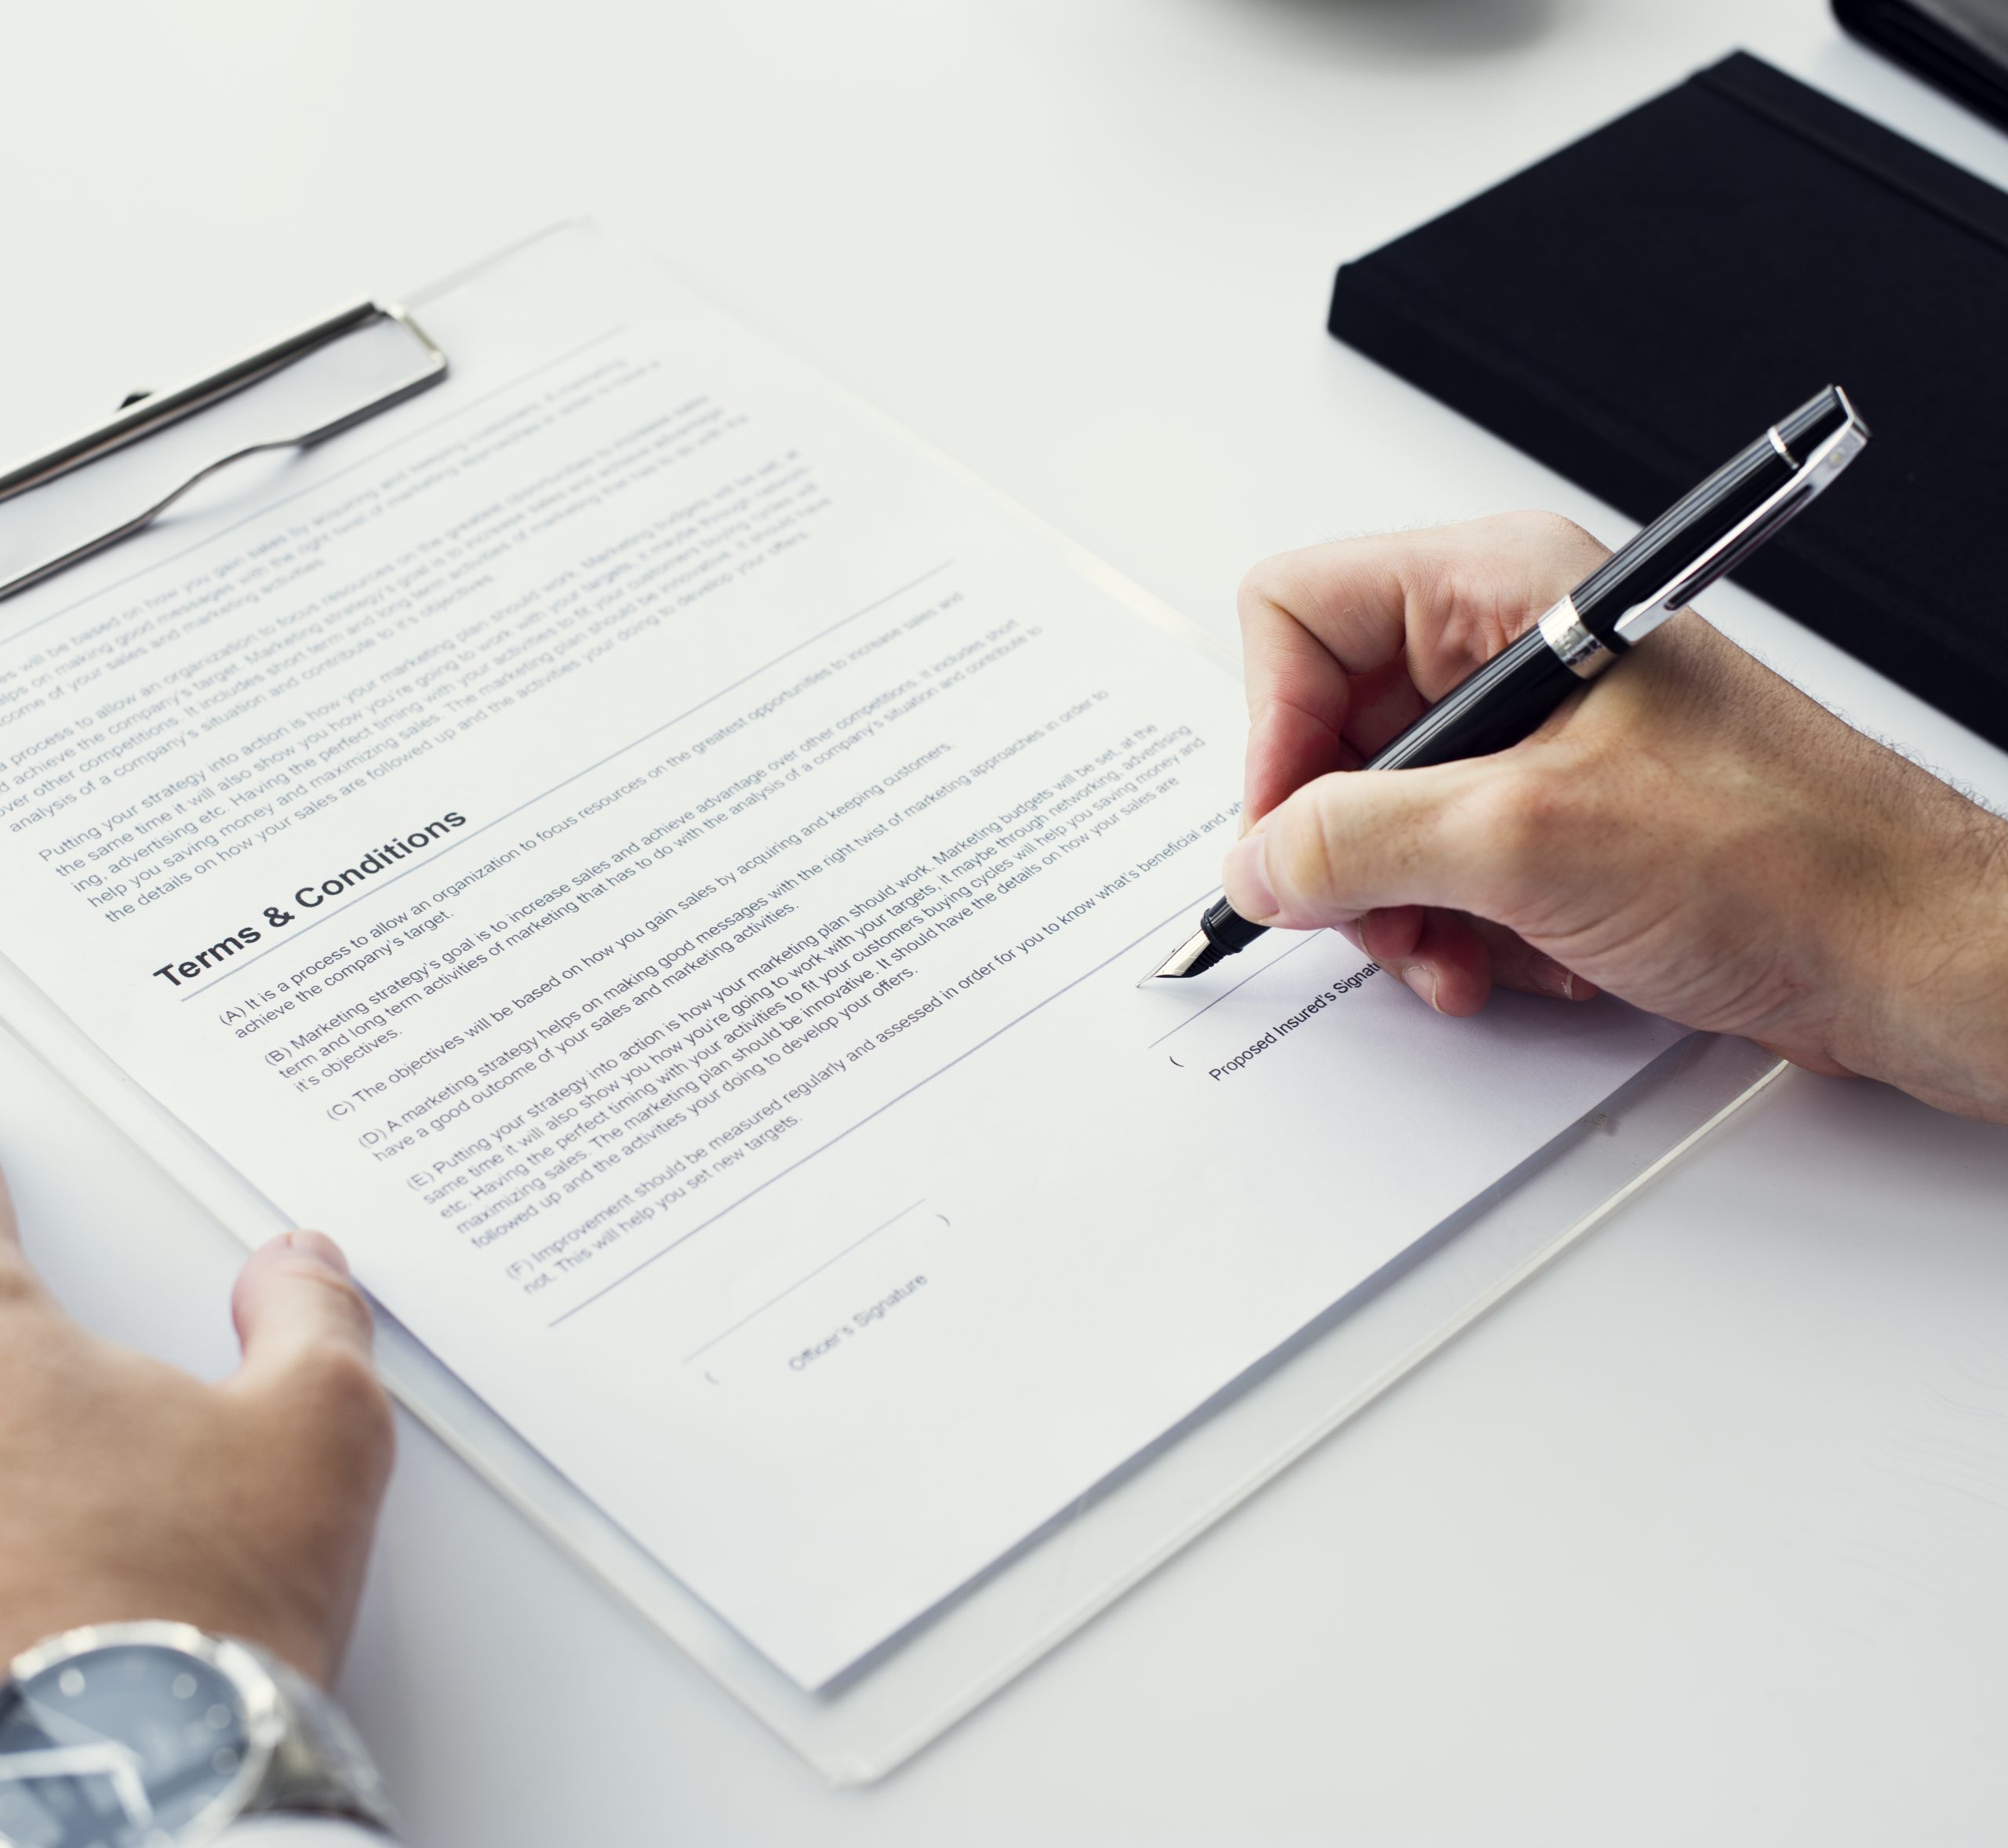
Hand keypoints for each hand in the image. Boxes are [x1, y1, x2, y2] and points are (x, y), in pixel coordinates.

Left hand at [0, 1174, 393, 1685]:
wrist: (139, 1786)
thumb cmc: (206, 1603)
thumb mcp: (319, 1428)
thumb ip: (310, 1317)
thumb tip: (298, 1265)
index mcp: (7, 1356)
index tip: (2, 1166)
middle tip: (14, 1322)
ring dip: (8, 1420)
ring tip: (34, 1430)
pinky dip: (2, 1521)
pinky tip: (23, 1536)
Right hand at [1224, 513, 2007, 1122]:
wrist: (1902, 952)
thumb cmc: (1782, 856)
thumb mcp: (1523, 842)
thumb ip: (1354, 841)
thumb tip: (1257, 858)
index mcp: (1502, 591)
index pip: (1300, 614)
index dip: (1274, 730)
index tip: (1288, 831)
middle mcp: (1512, 649)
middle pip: (1330, 725)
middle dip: (1343, 843)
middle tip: (1377, 911)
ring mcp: (1535, 734)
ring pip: (1380, 810)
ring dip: (1401, 903)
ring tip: (1455, 952)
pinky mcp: (1555, 810)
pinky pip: (1442, 861)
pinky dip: (1457, 924)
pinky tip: (1511, 959)